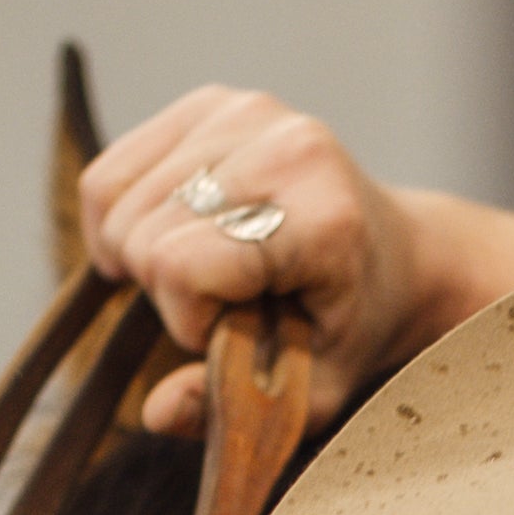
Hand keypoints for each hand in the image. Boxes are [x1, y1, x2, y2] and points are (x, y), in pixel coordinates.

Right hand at [78, 84, 513, 438]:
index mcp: (320, 216)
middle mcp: (286, 145)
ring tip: (207, 274)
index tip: (232, 333)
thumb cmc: (354, 328)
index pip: (181, 265)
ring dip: (143, 257)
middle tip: (226, 305)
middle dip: (167, 291)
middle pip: (142, 233)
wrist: (402, 257)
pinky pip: (111, 171)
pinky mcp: (212, 102)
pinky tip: (168, 242)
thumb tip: (156, 412)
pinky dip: (119, 219)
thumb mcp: (313, 393)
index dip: (188, 319)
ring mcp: (246, 112)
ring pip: (116, 200)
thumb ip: (232, 407)